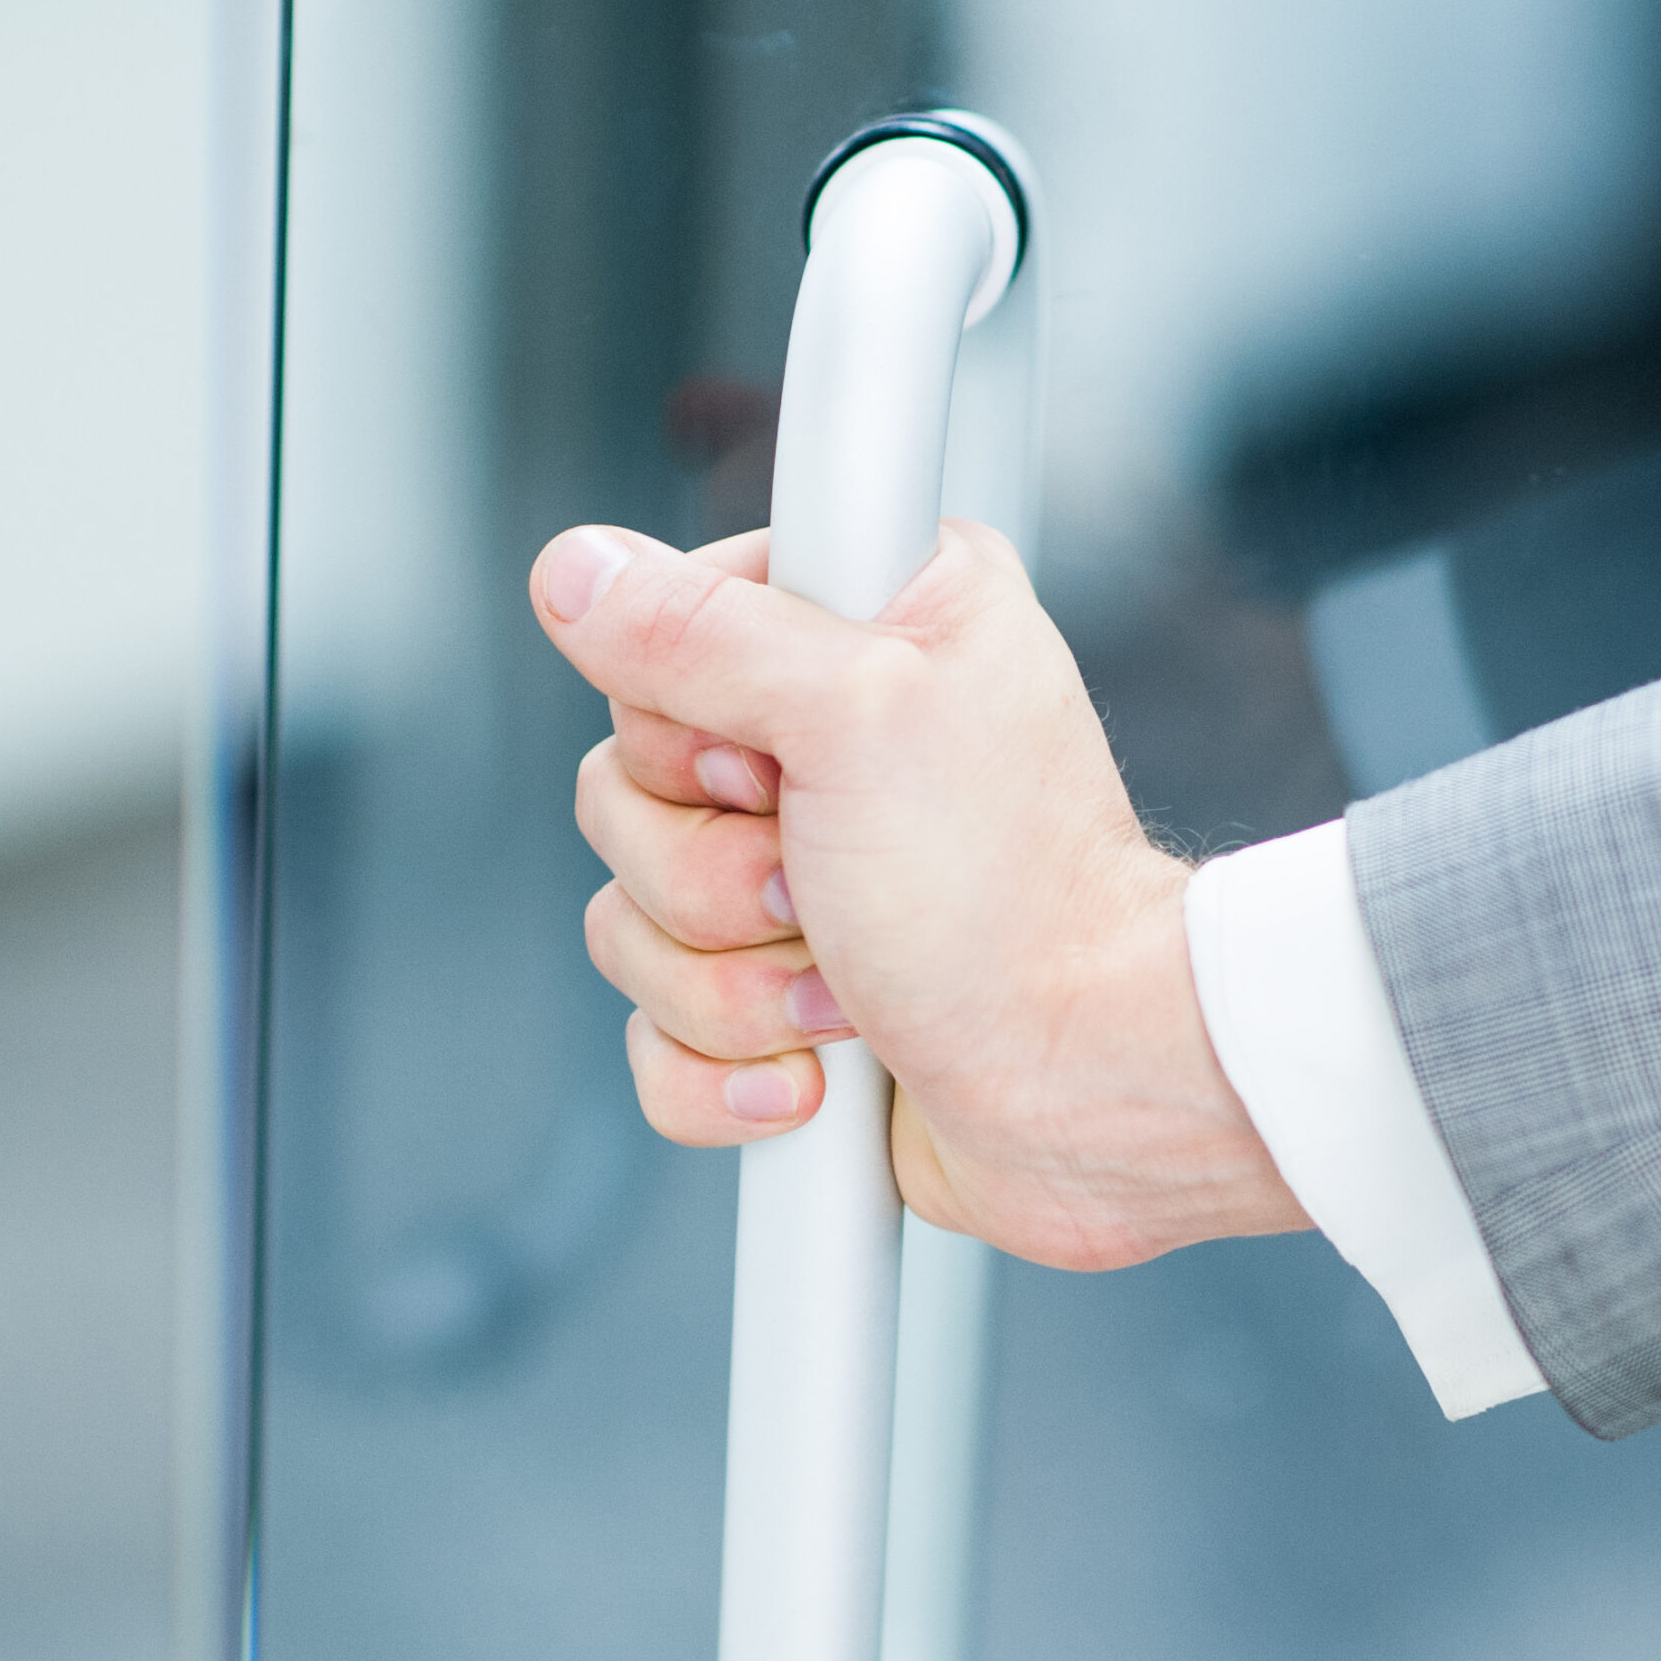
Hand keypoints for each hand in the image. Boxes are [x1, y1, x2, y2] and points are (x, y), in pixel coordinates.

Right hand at [529, 517, 1308, 1269]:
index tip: (780, 767)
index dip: (689, 724)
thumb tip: (575, 572)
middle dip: (712, 879)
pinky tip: (818, 1074)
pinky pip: (654, 1035)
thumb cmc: (1012, 902)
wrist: (1086, 1088)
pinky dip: (723, 1072)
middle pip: (624, 789)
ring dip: (728, 984)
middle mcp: (834, 742)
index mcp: (872, 624)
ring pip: (629, 919)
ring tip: (848, 992)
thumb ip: (700, 631)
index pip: (664, 632)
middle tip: (825, 890)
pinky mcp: (779, 1003)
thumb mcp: (857, 713)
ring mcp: (801, 881)